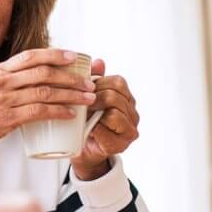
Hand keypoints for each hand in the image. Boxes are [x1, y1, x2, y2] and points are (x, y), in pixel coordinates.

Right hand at [0, 48, 97, 153]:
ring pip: (46, 91)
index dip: (55, 54)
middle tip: (89, 81)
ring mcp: (4, 99)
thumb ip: (3, 83)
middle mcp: (1, 82)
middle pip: (43, 72)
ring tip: (88, 98)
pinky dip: (58, 111)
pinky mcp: (7, 119)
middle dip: (71, 76)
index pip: (30, 56)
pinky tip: (70, 114)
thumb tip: (25, 81)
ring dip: (71, 94)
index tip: (74, 56)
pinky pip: (39, 111)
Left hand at [71, 58, 139, 179]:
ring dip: (95, 112)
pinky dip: (98, 127)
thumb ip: (93, 80)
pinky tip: (89, 128)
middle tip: (79, 102)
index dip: (99, 83)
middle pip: (115, 95)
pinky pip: (111, 131)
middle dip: (95, 97)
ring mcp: (130, 129)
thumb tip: (98, 61)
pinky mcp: (122, 144)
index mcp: (126, 98)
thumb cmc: (85, 121)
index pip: (118, 82)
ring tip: (82, 114)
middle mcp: (133, 112)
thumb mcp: (87, 98)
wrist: (81, 150)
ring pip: (115, 112)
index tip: (82, 88)